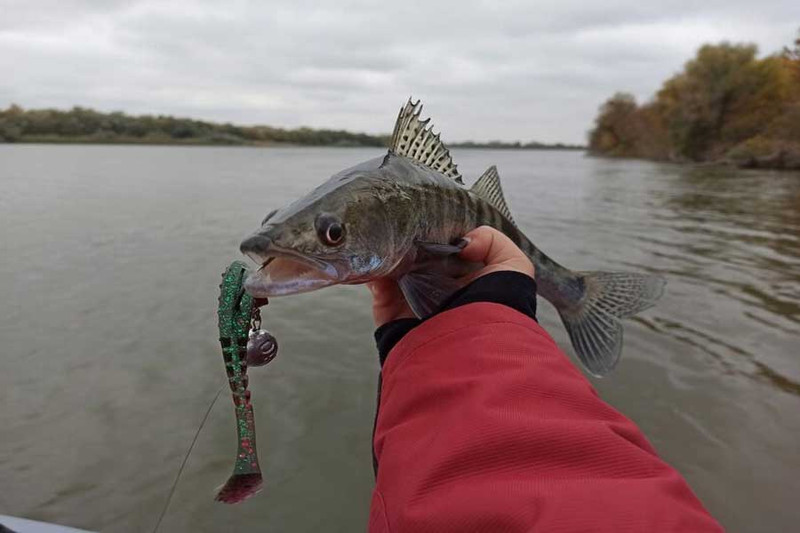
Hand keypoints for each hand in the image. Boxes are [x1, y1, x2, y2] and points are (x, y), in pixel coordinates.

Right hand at [367, 226, 533, 327]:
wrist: (470, 347)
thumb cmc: (497, 306)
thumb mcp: (513, 265)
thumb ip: (492, 240)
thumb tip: (461, 241)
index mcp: (463, 280)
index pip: (446, 250)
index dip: (440, 232)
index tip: (432, 215)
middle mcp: (436, 290)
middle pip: (417, 256)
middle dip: (411, 239)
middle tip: (407, 222)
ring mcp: (410, 301)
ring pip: (393, 267)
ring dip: (391, 251)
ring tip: (390, 233)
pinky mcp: (389, 313)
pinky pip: (376, 285)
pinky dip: (375, 269)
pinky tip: (380, 254)